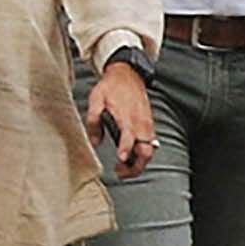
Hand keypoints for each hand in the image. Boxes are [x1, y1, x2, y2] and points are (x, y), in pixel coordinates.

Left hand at [86, 55, 155, 177]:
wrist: (128, 73)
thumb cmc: (112, 86)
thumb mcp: (96, 100)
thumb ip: (93, 122)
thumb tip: (94, 142)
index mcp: (128, 117)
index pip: (130, 137)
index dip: (126, 150)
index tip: (121, 160)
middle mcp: (141, 123)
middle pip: (146, 152)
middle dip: (136, 166)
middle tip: (121, 172)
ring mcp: (147, 124)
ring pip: (150, 150)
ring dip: (139, 163)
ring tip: (124, 167)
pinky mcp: (149, 124)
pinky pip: (150, 144)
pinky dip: (143, 154)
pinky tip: (131, 156)